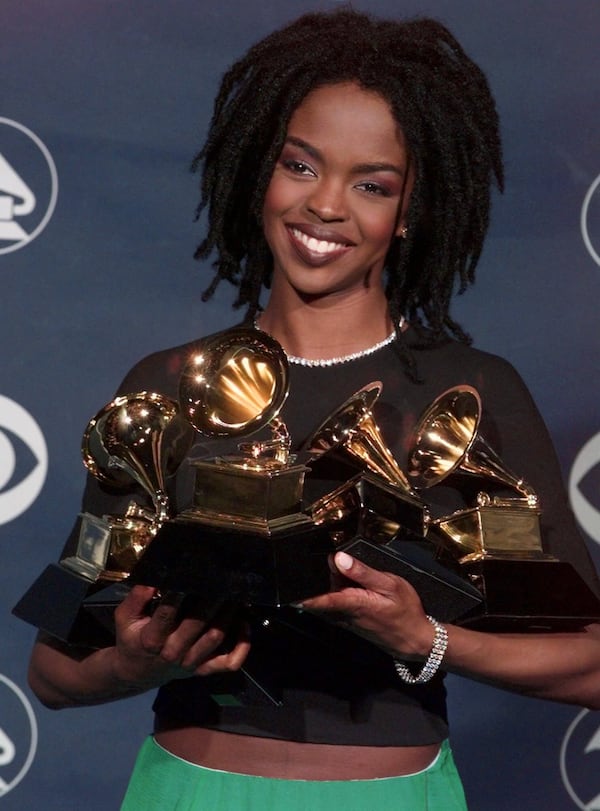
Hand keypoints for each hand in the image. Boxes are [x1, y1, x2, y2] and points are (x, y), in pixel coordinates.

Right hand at [112, 586, 249, 687]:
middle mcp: (174, 653)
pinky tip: (244, 624)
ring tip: (235, 594)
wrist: (136, 672)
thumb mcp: (124, 618)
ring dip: (228, 615)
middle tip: (223, 579)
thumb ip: (136, 598)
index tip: (189, 574)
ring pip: (216, 638)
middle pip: (198, 624)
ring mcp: (191, 663)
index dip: (179, 594)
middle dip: (212, 600)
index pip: (167, 614)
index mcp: (152, 639)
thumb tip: (153, 579)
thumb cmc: (132, 638)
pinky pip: (229, 662)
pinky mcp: (203, 670)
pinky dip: (242, 646)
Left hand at [301, 552, 434, 659]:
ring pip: (327, 600)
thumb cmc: (405, 610)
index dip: (302, 594)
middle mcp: (344, 612)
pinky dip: (332, 592)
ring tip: (325, 567)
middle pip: (321, 595)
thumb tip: (339, 558)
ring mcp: (346, 618)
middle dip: (311, 581)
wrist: (415, 638)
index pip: (321, 598)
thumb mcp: (389, 584)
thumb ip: (363, 572)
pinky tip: (341, 579)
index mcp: (352, 602)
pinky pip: (335, 605)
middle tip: (305, 563)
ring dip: (323, 586)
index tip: (285, 589)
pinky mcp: (351, 621)